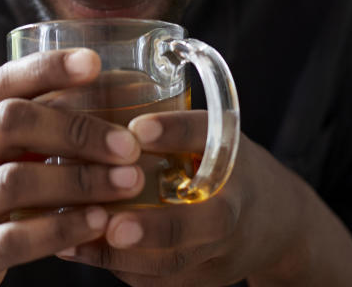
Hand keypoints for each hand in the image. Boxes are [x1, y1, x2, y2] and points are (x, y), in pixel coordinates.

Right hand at [0, 49, 145, 286]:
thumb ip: (23, 139)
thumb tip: (101, 104)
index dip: (44, 68)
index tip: (92, 62)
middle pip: (11, 123)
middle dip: (76, 128)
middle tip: (129, 144)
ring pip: (15, 181)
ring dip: (80, 179)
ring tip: (128, 182)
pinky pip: (12, 238)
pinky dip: (60, 229)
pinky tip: (98, 223)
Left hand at [54, 110, 300, 285]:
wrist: (276, 221)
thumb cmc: (224, 165)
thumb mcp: (212, 132)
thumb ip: (167, 120)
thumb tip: (88, 85)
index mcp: (232, 151)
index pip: (209, 136)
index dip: (176, 132)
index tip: (137, 128)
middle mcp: (235, 201)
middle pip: (206, 222)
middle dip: (158, 228)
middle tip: (113, 225)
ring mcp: (225, 247)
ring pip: (177, 262)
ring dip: (124, 257)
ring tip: (74, 242)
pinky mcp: (206, 277)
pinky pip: (161, 280)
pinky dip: (119, 268)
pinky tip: (78, 251)